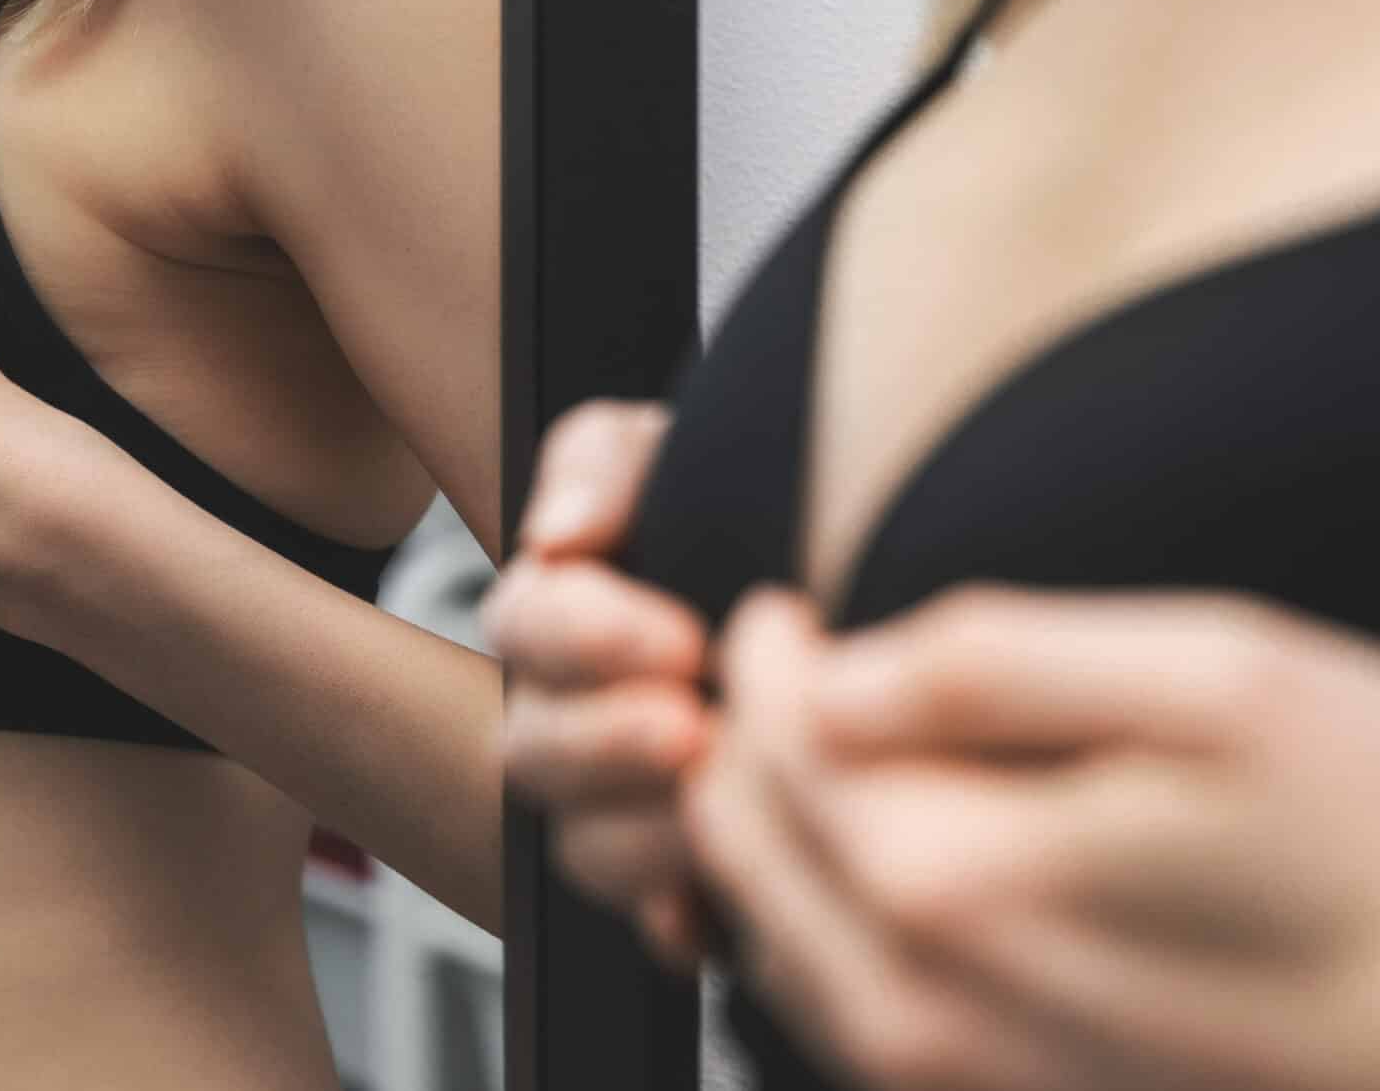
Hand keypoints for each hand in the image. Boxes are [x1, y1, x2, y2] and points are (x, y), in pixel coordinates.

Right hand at [480, 398, 715, 975]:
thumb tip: (555, 534)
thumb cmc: (753, 509)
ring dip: (653, 832)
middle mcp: (568, 721)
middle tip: (694, 727)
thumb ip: (602, 464)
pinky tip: (731, 900)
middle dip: (611, 743)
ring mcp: (620, 810)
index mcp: (556, 618)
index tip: (678, 636)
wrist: (854, 591)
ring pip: (587, 849)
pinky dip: (691, 923)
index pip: (525, 629)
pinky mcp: (685, 884)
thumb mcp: (677, 449)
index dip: (589, 638)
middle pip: (535, 754)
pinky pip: (661, 930)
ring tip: (731, 800)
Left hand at [683, 583, 1379, 1090]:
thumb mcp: (1221, 680)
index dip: (765, 657)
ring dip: (779, 838)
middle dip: (747, 746)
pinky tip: (895, 868)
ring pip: (787, 940)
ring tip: (829, 751)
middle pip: (753, 847)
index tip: (786, 608)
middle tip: (789, 670)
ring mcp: (969, 1090)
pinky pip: (858, 1021)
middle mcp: (928, 1015)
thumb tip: (835, 674)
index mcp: (951, 882)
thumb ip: (992, 664)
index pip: (775, 741)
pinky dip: (833, 928)